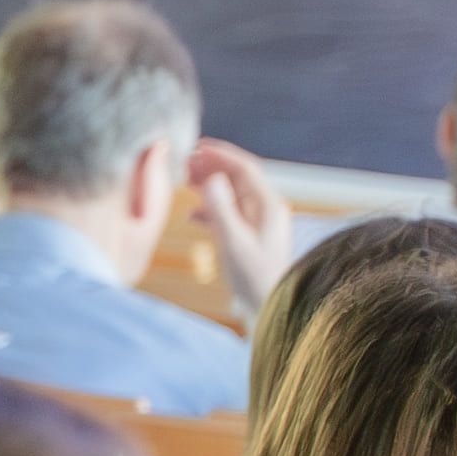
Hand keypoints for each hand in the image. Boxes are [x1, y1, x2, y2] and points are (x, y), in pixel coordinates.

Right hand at [185, 138, 297, 316]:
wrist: (271, 308)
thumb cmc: (256, 280)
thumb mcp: (234, 244)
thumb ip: (222, 210)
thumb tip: (211, 179)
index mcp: (268, 206)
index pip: (244, 168)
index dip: (221, 155)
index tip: (197, 146)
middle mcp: (266, 210)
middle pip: (238, 179)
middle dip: (212, 167)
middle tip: (185, 161)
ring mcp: (259, 224)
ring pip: (232, 195)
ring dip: (209, 186)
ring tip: (184, 180)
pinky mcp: (250, 238)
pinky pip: (229, 214)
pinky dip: (211, 210)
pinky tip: (192, 215)